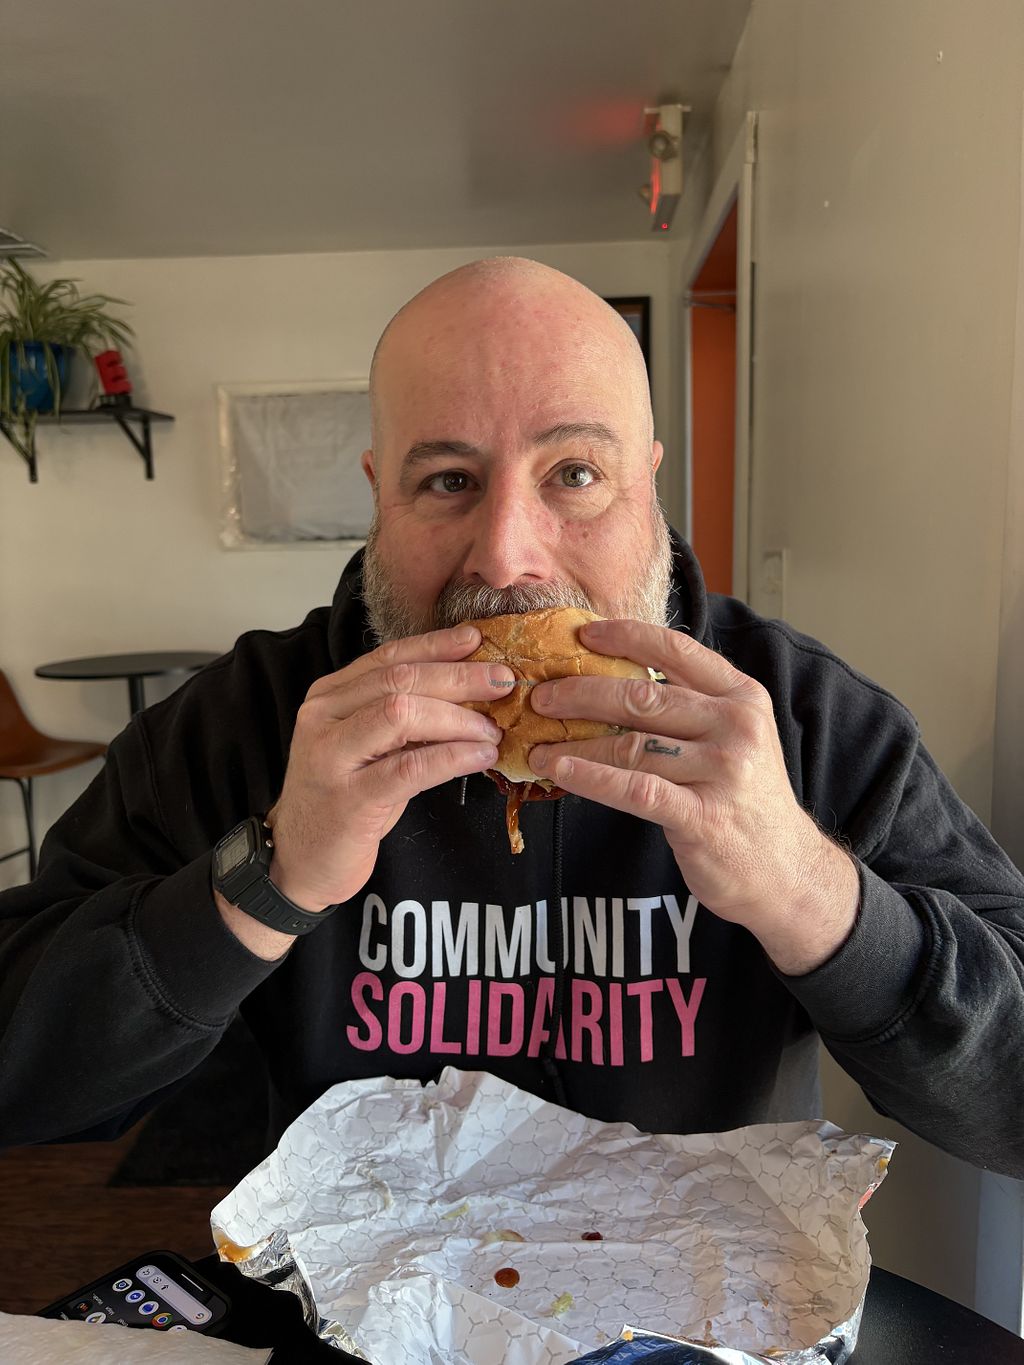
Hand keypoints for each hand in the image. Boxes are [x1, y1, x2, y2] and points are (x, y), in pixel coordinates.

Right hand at [265, 625, 509, 913]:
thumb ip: (402, 715)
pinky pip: (408, 769)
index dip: (435, 646)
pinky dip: (451, 757)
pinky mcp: (347, 800)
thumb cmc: (344, 799)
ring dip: (457, 718)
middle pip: (399, 681)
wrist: (301, 859)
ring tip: (492, 729)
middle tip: (502, 681)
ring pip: (401, 714)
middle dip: (457, 677)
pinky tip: (479, 756)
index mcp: (328, 696)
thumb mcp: (369, 747)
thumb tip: (469, 687)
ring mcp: (330, 758)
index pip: (388, 658)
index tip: (477, 640)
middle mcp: (323, 718)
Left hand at [527, 619, 858, 973]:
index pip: (676, 649)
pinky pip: (634, 789)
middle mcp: (735, 727)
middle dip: (582, 692)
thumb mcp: (735, 737)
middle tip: (540, 696)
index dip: (624, 637)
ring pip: (632, 745)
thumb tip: (613, 679)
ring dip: (575, 741)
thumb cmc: (744, 799)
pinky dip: (591, 777)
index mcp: (741, 697)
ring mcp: (722, 772)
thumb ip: (690, 706)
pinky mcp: (703, 817)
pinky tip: (560, 770)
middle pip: (644, 696)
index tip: (582, 635)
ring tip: (538, 743)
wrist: (785, 870)